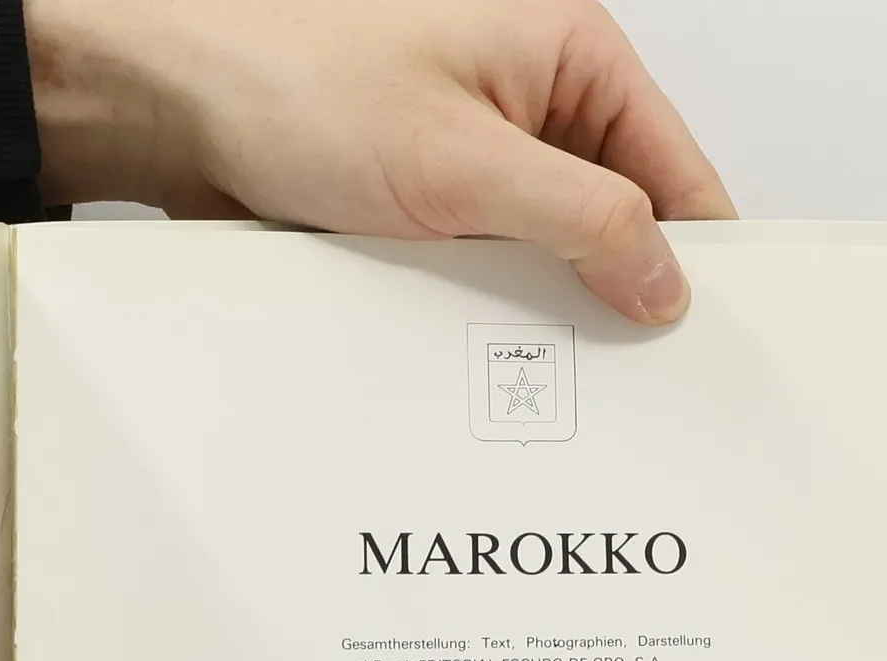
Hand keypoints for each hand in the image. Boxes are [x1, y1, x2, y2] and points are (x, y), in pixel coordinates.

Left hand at [26, 0, 734, 323]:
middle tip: (623, 379)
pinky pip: (481, 274)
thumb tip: (663, 276)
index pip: (672, 165)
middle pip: (613, 218)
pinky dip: (481, 315)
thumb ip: (582, 221)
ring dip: (538, 312)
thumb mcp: (466, 168)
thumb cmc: (297, 88)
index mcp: (565, 56)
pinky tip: (475, 356)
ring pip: (544, 257)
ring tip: (540, 374)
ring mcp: (475, 162)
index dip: (697, 252)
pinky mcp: (426, 212)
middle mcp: (528, 104)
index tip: (708, 335)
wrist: (178, 116)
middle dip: (614, 294)